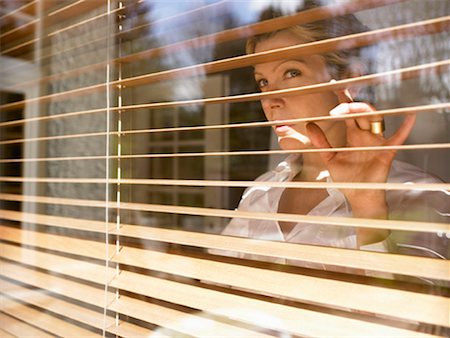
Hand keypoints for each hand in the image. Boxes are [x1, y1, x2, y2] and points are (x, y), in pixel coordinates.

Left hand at [306, 90, 415, 244]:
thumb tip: (310, 124)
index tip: (336, 85)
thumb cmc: (347, 178)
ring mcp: (377, 142)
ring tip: (352, 110)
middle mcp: (366, 135)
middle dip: (350, 106)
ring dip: (365, 111)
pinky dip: (405, 127)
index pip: (349, 113)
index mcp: (354, 134)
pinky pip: (399, 138)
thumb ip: (321, 141)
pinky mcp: (386, 152)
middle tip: (336, 109)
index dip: (344, 99)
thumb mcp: (329, 157)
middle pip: (361, 112)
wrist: (358, 195)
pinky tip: (410, 117)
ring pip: (375, 119)